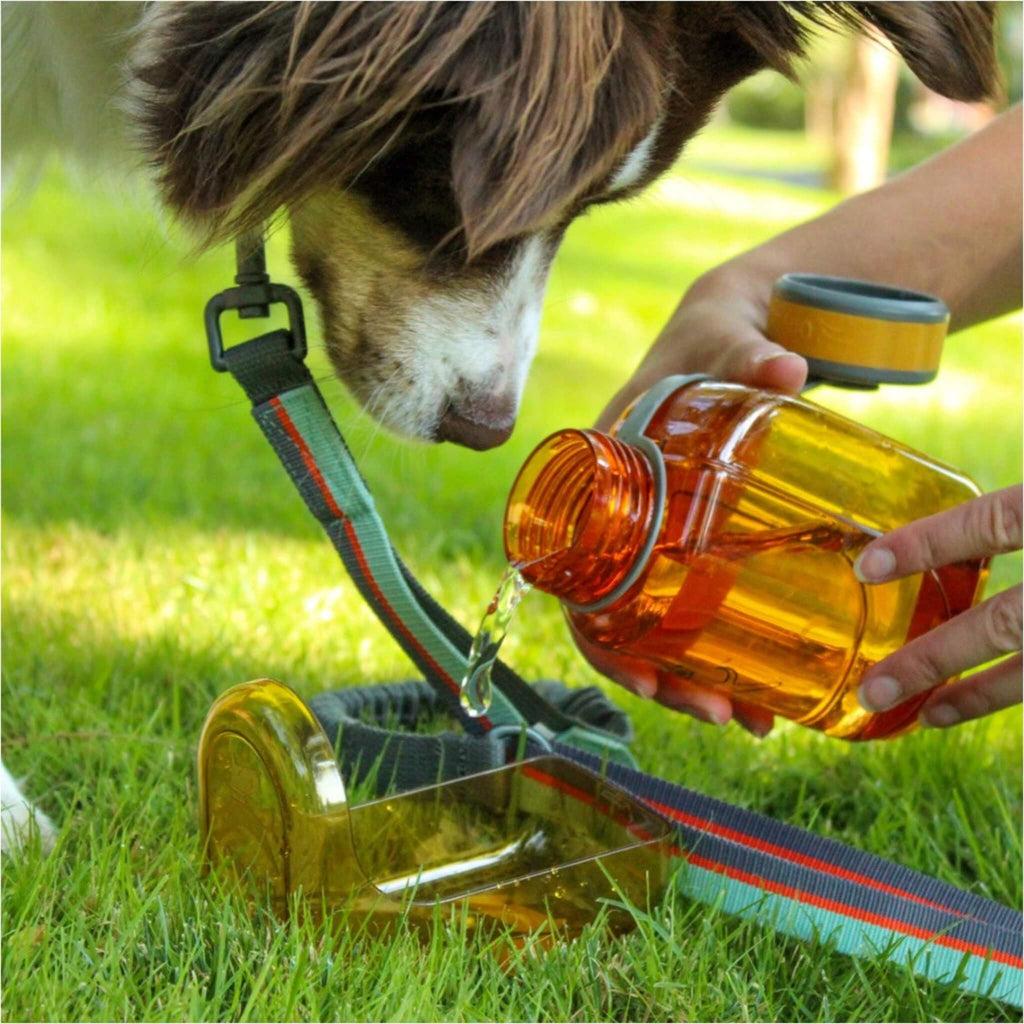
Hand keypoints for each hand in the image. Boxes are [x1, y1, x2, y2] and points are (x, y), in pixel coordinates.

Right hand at [586, 267, 806, 736]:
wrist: (723, 336)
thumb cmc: (706, 340)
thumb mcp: (721, 345)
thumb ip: (748, 354)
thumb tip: (789, 369)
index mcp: (600, 478)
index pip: (575, 579)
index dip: (602, 640)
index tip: (647, 680)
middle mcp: (620, 519)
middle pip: (620, 625)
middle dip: (665, 679)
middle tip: (725, 717)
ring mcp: (657, 534)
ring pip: (657, 630)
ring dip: (696, 682)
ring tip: (754, 721)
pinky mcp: (693, 538)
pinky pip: (688, 608)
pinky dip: (715, 652)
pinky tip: (760, 686)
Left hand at [855, 485, 1022, 727]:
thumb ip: (1021, 497)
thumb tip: (999, 447)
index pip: (992, 522)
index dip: (928, 544)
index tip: (864, 567)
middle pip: (1006, 624)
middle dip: (934, 658)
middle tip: (872, 691)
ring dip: (982, 696)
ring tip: (928, 715)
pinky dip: (1015, 690)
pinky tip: (978, 703)